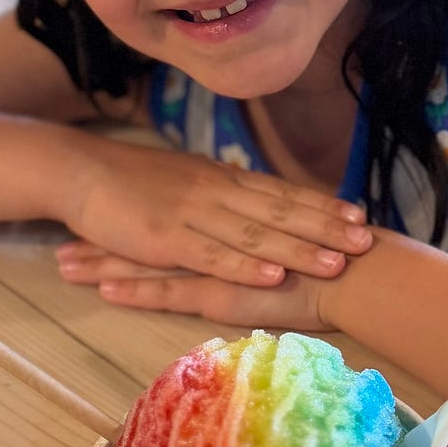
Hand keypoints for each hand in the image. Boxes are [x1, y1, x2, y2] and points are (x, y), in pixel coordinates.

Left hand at [56, 244, 329, 330]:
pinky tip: (104, 290)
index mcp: (227, 226)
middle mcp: (213, 237)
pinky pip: (169, 291)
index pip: (170, 220)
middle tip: (63, 237)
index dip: (133, 218)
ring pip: (149, 261)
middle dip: (104, 238)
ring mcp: (215, 264)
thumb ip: (262, 239)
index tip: (99, 216)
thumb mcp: (288, 243)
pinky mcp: (221, 291)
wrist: (356, 273)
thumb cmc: (330, 261)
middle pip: (147, 235)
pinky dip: (136, 291)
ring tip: (63, 263)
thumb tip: (249, 238)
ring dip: (105, 263)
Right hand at [63, 134, 371, 286]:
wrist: (80, 172)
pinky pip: (214, 254)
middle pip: (280, 210)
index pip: (281, 191)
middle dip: (326, 227)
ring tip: (337, 262)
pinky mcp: (168, 238)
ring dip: (299, 247)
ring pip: (256, 233)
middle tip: (366, 241)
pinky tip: (274, 275)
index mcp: (221, 179)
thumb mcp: (185, 180)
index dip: (321, 205)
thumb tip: (251, 203)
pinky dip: (246, 264)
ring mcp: (193, 214)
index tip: (359, 215)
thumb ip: (220, 192)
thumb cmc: (130, 180)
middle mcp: (216, 192)